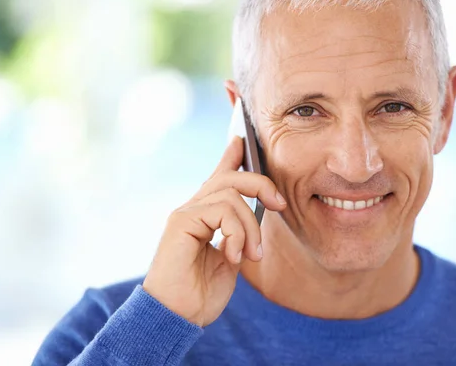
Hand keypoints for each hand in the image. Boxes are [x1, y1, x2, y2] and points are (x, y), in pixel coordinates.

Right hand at [142, 136, 285, 326]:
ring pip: (231, 194)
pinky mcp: (181, 221)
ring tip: (251, 255)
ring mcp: (185, 213)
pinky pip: (222, 210)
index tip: (242, 139)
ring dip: (251, 226)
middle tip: (279, 204)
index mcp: (205, 217)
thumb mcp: (229, 259)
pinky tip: (233, 256)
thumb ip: (238, 236)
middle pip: (230, 177)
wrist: (176, 317)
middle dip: (261, 184)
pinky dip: (237, 233)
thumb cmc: (200, 293)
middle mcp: (193, 209)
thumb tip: (254, 218)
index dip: (231, 156)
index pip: (218, 178)